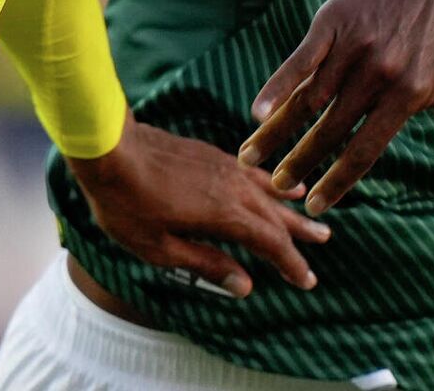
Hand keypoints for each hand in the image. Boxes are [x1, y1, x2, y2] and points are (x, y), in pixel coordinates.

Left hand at [66, 116, 329, 296]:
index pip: (270, 244)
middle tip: (324, 242)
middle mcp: (232, 188)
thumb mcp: (160, 248)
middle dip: (299, 233)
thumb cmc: (126, 203)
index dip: (291, 264)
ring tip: (311, 215)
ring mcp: (222, 167)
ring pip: (266, 190)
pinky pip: (251, 171)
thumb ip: (205, 264)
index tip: (308, 281)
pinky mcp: (210, 154)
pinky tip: (276, 180)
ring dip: (289, 206)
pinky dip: (269, 180)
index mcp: (224, 215)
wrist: (109, 148)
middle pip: (275, 215)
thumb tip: (245, 285)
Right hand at [239, 0, 433, 213]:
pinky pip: (300, 60)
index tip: (314, 207)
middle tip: (276, 188)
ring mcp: (354, 48)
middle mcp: (380, 75)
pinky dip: (277, 86)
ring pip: (309, 101)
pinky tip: (257, 112)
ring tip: (253, 158)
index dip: (337, 181)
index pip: (365, 151)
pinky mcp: (332, 23)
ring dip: (278, 133)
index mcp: (408, 95)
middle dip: (299, 164)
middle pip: (330, 131)